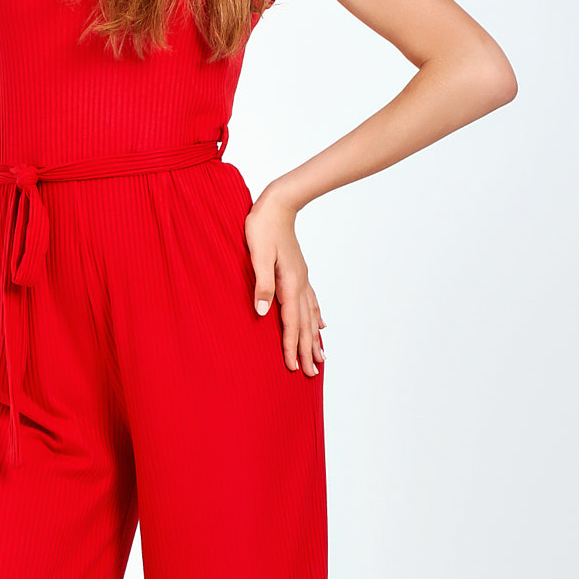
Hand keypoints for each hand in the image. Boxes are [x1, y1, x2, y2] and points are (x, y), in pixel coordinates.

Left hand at [244, 192, 324, 375]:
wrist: (277, 204)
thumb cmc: (262, 227)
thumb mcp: (257, 255)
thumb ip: (261, 284)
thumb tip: (264, 312)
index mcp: (289, 283)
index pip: (290, 323)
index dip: (291, 347)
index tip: (293, 367)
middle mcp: (300, 284)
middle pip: (305, 324)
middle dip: (307, 350)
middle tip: (312, 374)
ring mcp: (302, 278)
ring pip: (311, 316)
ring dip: (314, 338)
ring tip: (321, 357)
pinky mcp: (299, 273)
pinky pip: (311, 302)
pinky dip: (316, 317)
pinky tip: (322, 324)